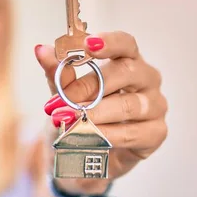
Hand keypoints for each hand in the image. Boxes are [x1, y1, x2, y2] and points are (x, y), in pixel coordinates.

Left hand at [35, 31, 167, 193]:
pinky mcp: (156, 133)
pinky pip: (133, 132)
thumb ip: (57, 72)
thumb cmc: (80, 116)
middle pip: (127, 72)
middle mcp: (146, 79)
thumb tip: (41, 50)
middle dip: (90, 86)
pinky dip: (108, 135)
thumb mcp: (65, 93)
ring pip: (129, 104)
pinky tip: (90, 138)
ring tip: (70, 121)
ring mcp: (155, 105)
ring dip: (95, 113)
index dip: (109, 42)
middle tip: (62, 101)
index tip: (89, 44)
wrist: (84, 155)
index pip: (126, 43)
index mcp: (127, 61)